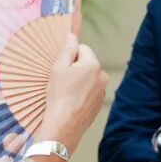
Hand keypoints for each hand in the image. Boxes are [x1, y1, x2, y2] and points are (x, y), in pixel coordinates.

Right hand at [40, 34, 108, 155]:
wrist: (64, 125)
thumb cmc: (59, 95)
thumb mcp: (58, 68)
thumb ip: (67, 50)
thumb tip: (72, 36)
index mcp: (93, 64)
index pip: (83, 48)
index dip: (70, 56)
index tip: (62, 67)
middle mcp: (102, 76)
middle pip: (87, 63)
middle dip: (76, 68)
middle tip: (62, 80)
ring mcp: (102, 91)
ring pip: (89, 78)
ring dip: (80, 80)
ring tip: (66, 92)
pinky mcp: (99, 104)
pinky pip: (90, 91)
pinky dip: (82, 93)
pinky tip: (71, 101)